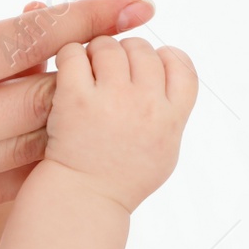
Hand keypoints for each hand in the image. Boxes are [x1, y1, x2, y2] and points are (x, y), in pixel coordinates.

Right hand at [0, 0, 154, 244]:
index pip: (24, 45)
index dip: (85, 20)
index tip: (137, 3)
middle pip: (44, 104)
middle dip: (92, 71)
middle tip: (126, 42)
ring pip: (28, 153)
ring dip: (66, 119)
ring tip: (90, 87)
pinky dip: (30, 162)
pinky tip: (38, 141)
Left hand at [43, 36, 197, 212]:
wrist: (85, 201)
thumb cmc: (123, 178)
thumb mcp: (164, 150)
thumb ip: (172, 110)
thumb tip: (169, 65)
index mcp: (171, 118)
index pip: (180, 64)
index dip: (162, 58)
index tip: (145, 70)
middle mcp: (145, 105)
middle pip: (142, 50)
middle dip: (125, 54)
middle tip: (109, 72)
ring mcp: (111, 100)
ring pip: (108, 47)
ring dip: (96, 53)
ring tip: (87, 73)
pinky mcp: (75, 99)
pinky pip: (74, 54)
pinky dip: (70, 57)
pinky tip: (68, 75)